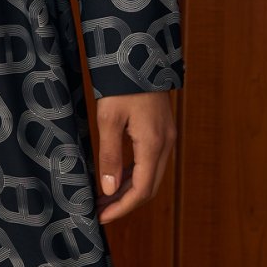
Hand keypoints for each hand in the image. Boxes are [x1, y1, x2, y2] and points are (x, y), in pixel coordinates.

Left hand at [94, 89, 176, 224]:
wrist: (139, 50)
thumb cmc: (121, 81)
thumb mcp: (109, 117)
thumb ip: (110, 155)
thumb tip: (108, 189)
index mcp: (153, 144)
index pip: (141, 190)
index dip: (121, 208)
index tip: (101, 216)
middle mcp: (165, 143)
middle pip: (149, 187)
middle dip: (125, 203)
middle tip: (100, 210)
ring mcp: (166, 135)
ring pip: (151, 175)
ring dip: (129, 189)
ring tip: (104, 197)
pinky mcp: (162, 128)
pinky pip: (151, 161)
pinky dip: (135, 174)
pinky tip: (117, 175)